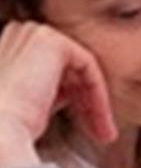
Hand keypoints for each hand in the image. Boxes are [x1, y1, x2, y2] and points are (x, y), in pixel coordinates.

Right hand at [0, 22, 116, 166]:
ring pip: (82, 71)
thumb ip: (50, 90)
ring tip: (104, 134)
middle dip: (88, 103)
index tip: (89, 128)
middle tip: (102, 133)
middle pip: (71, 70)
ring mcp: (34, 33)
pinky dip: (98, 95)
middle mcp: (19, 34)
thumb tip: (73, 93)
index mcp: (9, 48)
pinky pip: (88, 66)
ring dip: (96, 104)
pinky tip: (99, 121)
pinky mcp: (53, 41)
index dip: (73, 100)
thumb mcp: (33, 105)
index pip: (55, 70)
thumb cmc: (10, 129)